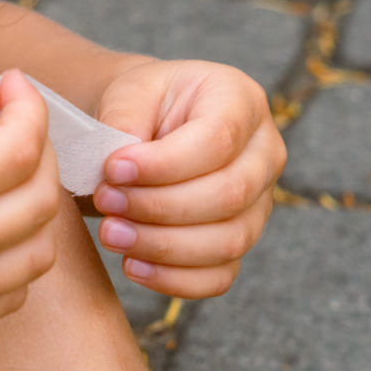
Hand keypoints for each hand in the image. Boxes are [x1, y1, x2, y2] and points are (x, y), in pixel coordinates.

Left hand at [89, 59, 284, 298]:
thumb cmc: (142, 104)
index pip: (218, 140)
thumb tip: (121, 165)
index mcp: (241, 101)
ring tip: (111, 233)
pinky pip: (220, 275)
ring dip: (163, 246)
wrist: (147, 126)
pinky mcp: (241, 241)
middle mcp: (264, 153)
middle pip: (229, 194)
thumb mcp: (130, 91)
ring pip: (228, 241)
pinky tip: (132, 265)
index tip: (112, 169)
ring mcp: (260, 203)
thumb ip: (125, 118)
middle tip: (105, 200)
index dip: (165, 164)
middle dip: (159, 206)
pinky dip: (175, 279)